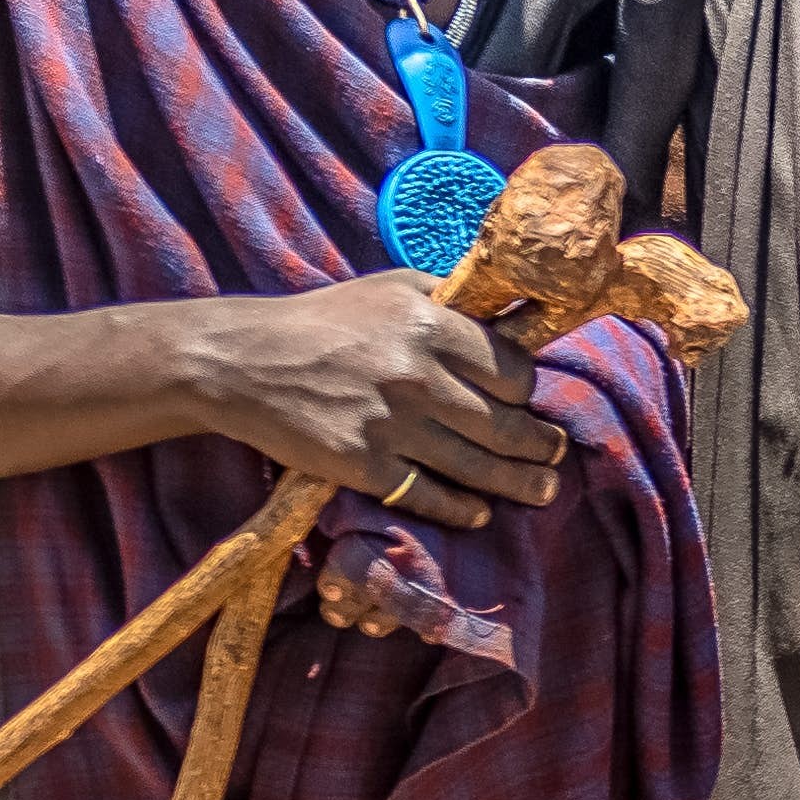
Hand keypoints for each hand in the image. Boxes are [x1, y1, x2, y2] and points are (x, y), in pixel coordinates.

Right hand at [178, 273, 574, 518]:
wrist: (244, 361)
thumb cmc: (324, 320)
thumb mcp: (391, 287)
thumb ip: (451, 299)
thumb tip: (514, 313)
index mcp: (430, 324)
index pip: (512, 370)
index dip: (528, 390)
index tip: (527, 400)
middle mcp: (417, 374)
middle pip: (505, 424)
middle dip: (540, 444)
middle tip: (555, 451)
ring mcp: (390, 424)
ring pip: (477, 466)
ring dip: (519, 483)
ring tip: (543, 489)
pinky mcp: (362, 465)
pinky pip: (428, 495)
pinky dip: (460, 509)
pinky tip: (478, 512)